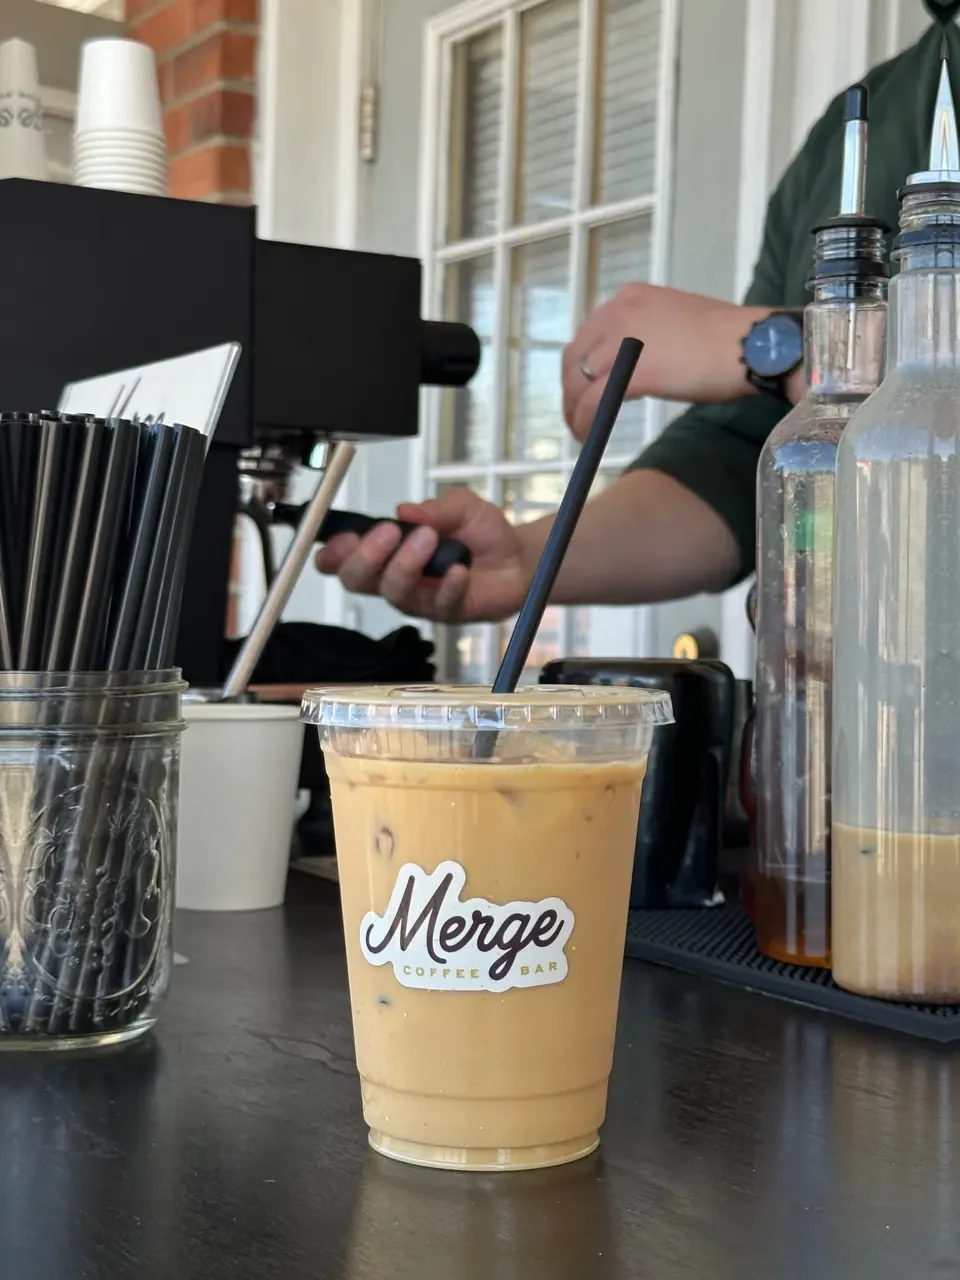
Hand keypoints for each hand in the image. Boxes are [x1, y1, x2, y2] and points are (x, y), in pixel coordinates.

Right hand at [314, 487, 529, 622]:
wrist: (521, 558)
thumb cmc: (482, 532)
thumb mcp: (461, 506)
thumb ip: (435, 507)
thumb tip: (405, 510)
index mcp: (388, 552)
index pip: (344, 561)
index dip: (333, 553)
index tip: (343, 537)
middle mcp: (396, 579)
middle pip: (358, 581)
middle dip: (365, 556)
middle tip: (389, 532)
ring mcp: (420, 599)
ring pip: (395, 592)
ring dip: (406, 564)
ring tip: (431, 538)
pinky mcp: (447, 613)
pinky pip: (439, 604)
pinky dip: (448, 585)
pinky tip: (460, 570)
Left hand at [562, 283, 768, 440]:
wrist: (753, 344)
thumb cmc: (727, 340)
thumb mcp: (675, 326)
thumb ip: (647, 340)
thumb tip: (634, 368)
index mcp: (629, 300)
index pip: (587, 335)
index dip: (579, 369)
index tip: (583, 391)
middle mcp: (618, 313)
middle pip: (574, 359)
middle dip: (570, 392)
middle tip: (577, 418)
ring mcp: (622, 341)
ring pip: (578, 383)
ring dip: (575, 411)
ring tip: (582, 433)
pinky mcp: (630, 371)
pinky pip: (594, 402)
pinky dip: (586, 422)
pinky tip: (590, 437)